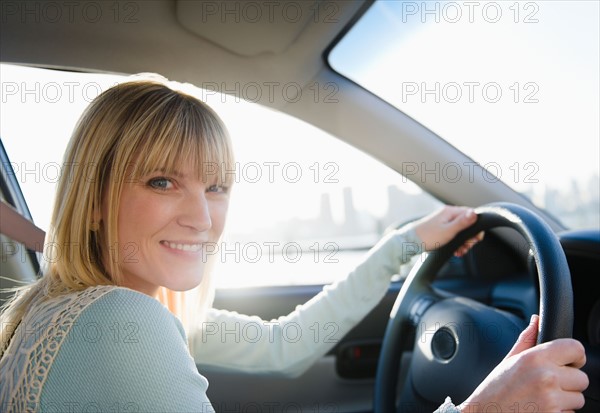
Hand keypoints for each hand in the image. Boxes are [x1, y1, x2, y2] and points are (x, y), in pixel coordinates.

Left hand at [413, 205, 483, 256]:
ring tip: (460, 251)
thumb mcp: (448, 231)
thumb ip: (462, 222)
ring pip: (461, 231)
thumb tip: (475, 213)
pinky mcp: (441, 229)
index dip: (476, 227)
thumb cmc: (428, 237)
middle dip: (469, 237)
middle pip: (467, 224)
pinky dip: (456, 243)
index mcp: (450, 212)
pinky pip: (454, 234)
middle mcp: (447, 214)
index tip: (476, 239)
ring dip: (463, 242)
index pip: (471, 214)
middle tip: (466, 247)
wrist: (410, 242)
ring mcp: (444, 221)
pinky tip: (456, 251)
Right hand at [459, 315, 588, 412]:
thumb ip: (527, 340)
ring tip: (541, 399)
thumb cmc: (495, 390)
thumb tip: (537, 320)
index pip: (576, 348)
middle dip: (568, 383)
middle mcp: (546, 377)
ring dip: (565, 401)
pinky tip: (541, 410)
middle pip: (582, 378)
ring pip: (578, 399)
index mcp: (535, 358)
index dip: (575, 356)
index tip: (568, 362)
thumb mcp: (508, 361)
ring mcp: (551, 401)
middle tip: (546, 385)